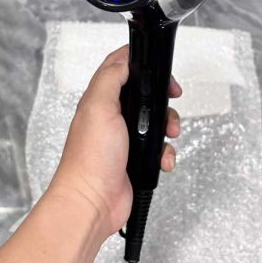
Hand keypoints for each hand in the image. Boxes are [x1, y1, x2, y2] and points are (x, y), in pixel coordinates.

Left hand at [50, 46, 181, 238]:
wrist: (92, 202)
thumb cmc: (90, 159)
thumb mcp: (99, 106)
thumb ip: (111, 78)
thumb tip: (124, 60)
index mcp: (100, 99)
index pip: (120, 67)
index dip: (142, 63)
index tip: (160, 70)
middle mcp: (111, 116)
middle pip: (145, 94)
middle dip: (163, 98)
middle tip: (172, 101)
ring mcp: (124, 138)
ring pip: (156, 121)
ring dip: (168, 127)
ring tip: (168, 135)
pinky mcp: (135, 158)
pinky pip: (158, 148)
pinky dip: (165, 153)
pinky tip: (161, 160)